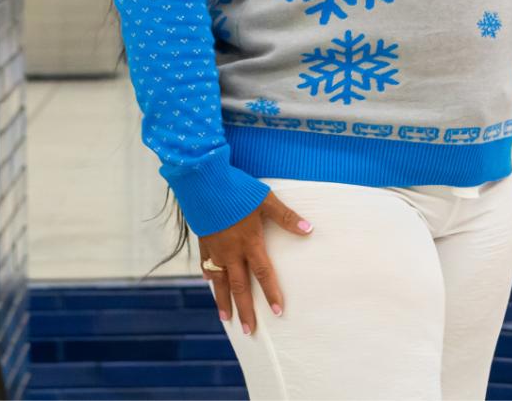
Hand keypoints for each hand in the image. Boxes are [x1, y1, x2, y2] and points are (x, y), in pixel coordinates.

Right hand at [199, 190, 313, 335]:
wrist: (203, 181)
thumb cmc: (237, 189)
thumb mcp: (265, 200)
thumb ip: (286, 217)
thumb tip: (308, 229)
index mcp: (249, 242)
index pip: (263, 273)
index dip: (271, 293)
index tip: (277, 311)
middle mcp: (231, 251)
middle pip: (239, 286)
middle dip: (245, 309)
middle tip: (249, 330)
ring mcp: (214, 248)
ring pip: (219, 281)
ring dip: (224, 301)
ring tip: (226, 318)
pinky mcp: (203, 240)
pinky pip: (206, 264)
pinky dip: (210, 276)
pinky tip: (211, 282)